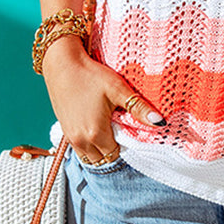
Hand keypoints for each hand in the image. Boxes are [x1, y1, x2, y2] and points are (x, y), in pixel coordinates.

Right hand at [42, 36, 164, 162]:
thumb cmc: (90, 75)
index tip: (131, 133)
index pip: (116, 155)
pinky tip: (96, 129)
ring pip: (90, 157)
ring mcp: (70, 138)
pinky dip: (89, 146)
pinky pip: (79, 150)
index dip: (126, 147)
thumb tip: (160, 123)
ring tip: (110, 132)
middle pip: (103, 160)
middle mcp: (81, 141)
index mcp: (95, 133)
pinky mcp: (64, 131)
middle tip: (122, 132)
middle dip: (114, 151)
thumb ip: (139, 108)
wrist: (62, 64)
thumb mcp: (118, 89)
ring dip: (101, 151)